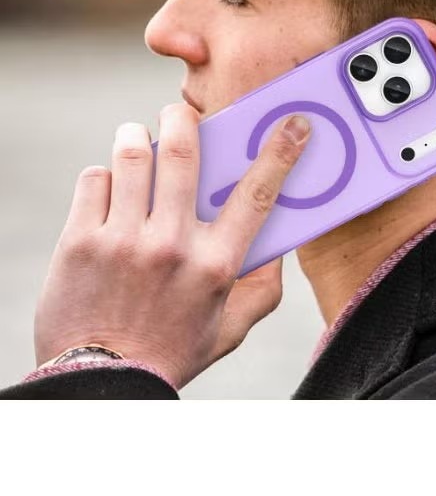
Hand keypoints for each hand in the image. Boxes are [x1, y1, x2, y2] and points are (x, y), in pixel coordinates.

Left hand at [34, 104, 311, 388]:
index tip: (294, 122)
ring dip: (136, 137)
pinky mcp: (81, 241)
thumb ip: (261, 287)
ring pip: (132, 155)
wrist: (101, 382)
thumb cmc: (170, 351)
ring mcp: (123, 241)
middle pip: (183, 153)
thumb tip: (276, 241)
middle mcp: (172, 246)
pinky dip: (104, 175)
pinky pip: (95, 180)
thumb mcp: (230, 327)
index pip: (256, 194)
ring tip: (137, 140)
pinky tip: (110, 189)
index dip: (280, 152)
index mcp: (216, 265)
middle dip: (182, 118)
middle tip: (178, 112)